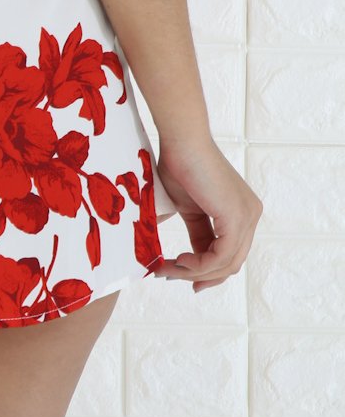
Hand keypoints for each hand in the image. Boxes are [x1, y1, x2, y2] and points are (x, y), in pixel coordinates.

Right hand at [152, 135, 263, 291]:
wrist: (181, 141)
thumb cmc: (178, 165)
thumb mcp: (186, 208)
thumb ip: (194, 233)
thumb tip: (175, 259)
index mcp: (242, 212)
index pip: (230, 253)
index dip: (205, 271)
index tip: (178, 275)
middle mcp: (250, 214)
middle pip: (230, 263)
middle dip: (199, 275)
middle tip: (168, 275)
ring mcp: (247, 216)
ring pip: (226, 263)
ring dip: (192, 271)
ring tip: (167, 268)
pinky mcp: (237, 217)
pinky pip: (220, 256)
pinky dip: (198, 264)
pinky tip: (178, 260)